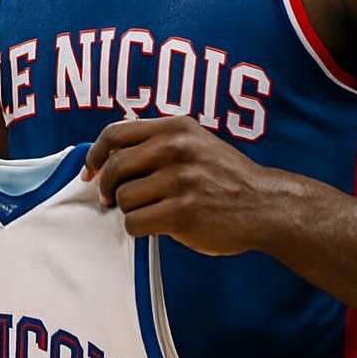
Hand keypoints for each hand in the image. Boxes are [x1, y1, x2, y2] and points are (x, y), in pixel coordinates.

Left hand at [83, 115, 279, 256]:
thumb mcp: (196, 143)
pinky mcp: (182, 213)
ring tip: (149, 212)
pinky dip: (138, 228)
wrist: (266, 205)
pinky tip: (156, 226)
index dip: (95, 154)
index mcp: (175, 128)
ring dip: (128, 210)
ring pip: (123, 197)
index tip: (91, 171)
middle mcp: (176, 149)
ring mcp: (180, 181)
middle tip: (109, 200)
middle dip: (106, 187)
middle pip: (115, 167)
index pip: (115, 133)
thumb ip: (158, 142)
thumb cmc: (225, 177)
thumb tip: (108, 155)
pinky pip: (135, 223)